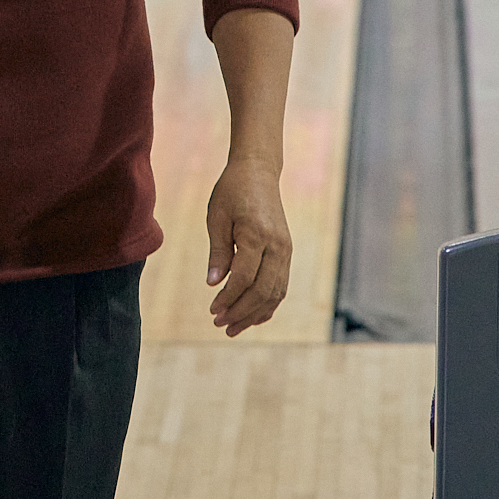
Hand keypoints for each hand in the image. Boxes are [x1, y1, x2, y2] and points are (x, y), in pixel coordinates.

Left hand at [205, 157, 290, 335]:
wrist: (258, 171)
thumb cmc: (232, 191)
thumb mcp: (217, 217)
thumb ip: (218, 252)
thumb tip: (213, 285)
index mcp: (257, 234)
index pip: (244, 278)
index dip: (228, 298)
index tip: (212, 311)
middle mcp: (277, 246)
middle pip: (262, 290)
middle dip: (241, 312)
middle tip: (219, 325)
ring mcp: (285, 250)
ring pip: (275, 292)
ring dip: (255, 313)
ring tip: (233, 327)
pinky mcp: (286, 252)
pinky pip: (281, 285)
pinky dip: (268, 303)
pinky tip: (253, 316)